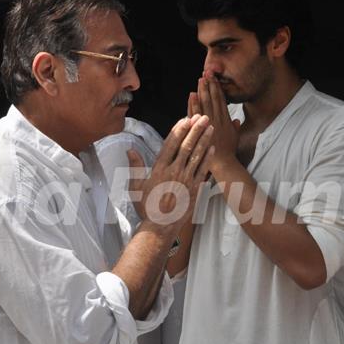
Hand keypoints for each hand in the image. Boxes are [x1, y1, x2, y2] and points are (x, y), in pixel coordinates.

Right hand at [128, 114, 213, 232]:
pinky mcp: (195, 189)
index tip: (185, 118)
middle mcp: (174, 171)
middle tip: (202, 116)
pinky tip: (213, 147)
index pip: (171, 144)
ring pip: (197, 155)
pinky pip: (203, 170)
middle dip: (195, 129)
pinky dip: (208, 158)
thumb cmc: (147, 207)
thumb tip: (130, 149)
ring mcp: (186, 180)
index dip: (179, 130)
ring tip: (210, 127)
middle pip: (187, 146)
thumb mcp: (136, 186)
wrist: (160, 227)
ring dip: (204, 139)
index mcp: (159, 169)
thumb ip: (135, 166)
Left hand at [192, 71, 240, 170]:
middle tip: (206, 73)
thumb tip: (236, 120)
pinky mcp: (201, 129)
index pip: (221, 100)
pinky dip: (194, 103)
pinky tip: (192, 95)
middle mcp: (218, 119)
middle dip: (210, 85)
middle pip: (213, 98)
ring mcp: (209, 123)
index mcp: (226, 120)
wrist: (223, 163)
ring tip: (200, 79)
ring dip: (202, 90)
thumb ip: (235, 127)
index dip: (217, 88)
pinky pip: (196, 114)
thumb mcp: (235, 138)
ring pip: (205, 103)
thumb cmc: (229, 152)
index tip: (214, 78)